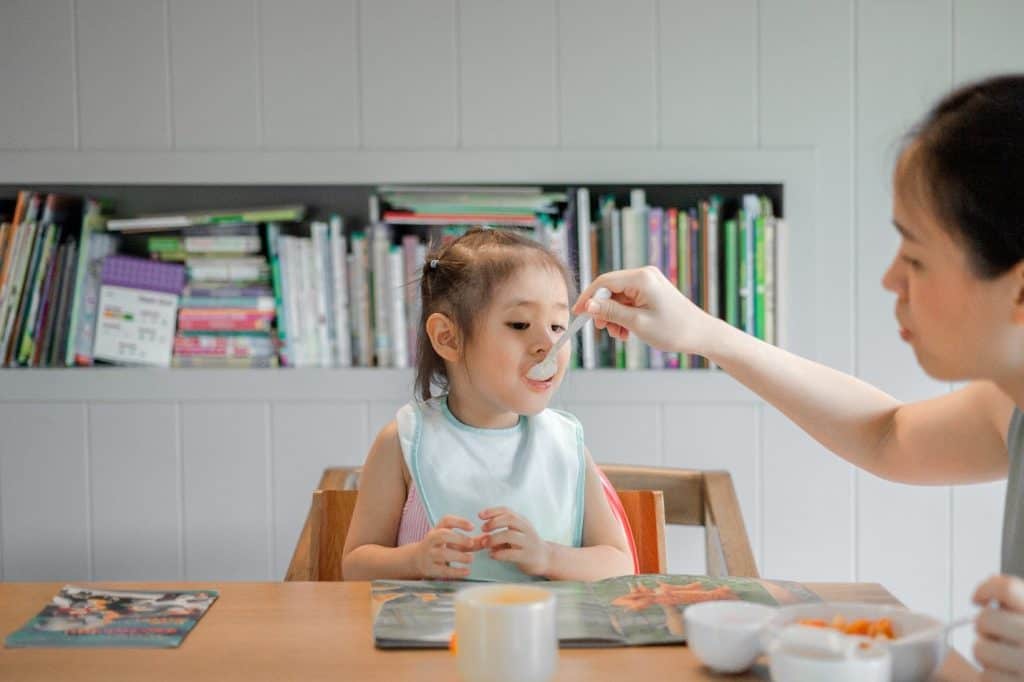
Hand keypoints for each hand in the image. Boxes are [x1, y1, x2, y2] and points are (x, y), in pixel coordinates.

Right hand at [413, 515, 477, 579]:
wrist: (417, 560)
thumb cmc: (440, 547)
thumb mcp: (452, 541)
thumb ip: (470, 541)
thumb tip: (487, 540)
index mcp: (438, 529)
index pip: (446, 520)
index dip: (459, 522)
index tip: (472, 527)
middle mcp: (431, 540)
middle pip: (442, 535)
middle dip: (458, 539)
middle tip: (471, 543)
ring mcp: (429, 554)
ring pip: (442, 553)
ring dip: (458, 556)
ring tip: (471, 559)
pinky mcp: (430, 569)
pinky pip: (442, 570)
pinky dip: (456, 571)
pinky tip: (467, 571)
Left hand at [478, 507, 550, 576]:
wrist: (546, 558)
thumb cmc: (525, 545)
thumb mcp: (513, 535)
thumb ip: (496, 534)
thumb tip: (475, 538)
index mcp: (522, 521)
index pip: (507, 511)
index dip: (493, 511)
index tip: (480, 515)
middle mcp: (526, 529)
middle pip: (510, 519)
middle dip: (494, 522)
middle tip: (483, 529)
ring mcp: (528, 543)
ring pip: (510, 535)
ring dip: (494, 538)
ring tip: (485, 544)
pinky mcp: (528, 557)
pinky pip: (512, 553)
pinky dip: (499, 554)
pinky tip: (492, 555)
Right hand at [574, 266, 719, 355]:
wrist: (701, 334)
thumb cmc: (674, 329)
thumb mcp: (637, 323)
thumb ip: (611, 312)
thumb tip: (588, 306)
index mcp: (641, 278)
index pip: (604, 282)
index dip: (588, 298)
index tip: (577, 314)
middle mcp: (644, 275)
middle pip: (610, 289)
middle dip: (603, 311)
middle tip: (603, 329)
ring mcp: (649, 283)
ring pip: (618, 298)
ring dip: (614, 316)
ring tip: (620, 335)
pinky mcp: (652, 291)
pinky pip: (629, 301)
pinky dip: (624, 316)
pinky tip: (627, 331)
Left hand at [973, 574, 1023, 679]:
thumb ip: (1014, 599)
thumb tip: (990, 583)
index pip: (1007, 589)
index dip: (985, 590)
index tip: (978, 599)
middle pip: (985, 619)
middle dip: (984, 627)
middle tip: (994, 634)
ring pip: (981, 649)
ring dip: (985, 653)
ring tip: (1001, 656)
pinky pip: (987, 677)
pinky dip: (991, 677)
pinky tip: (1006, 674)